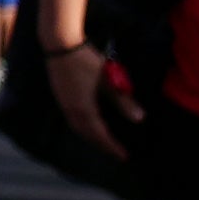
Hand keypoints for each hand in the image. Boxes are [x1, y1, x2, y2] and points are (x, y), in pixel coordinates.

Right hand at [47, 38, 135, 154]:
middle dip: (101, 145)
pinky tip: (88, 123)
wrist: (59, 43)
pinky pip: (71, 119)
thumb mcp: (109, 79)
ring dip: (90, 137)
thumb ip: (123, 100)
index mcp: (84, 108)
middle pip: (86, 134)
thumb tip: (139, 119)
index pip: (100, 134)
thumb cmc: (86, 60)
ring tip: (102, 141)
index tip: (124, 156)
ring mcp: (63, 102)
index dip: (112, 146)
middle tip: (115, 152)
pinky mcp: (59, 95)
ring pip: (77, 128)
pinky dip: (82, 127)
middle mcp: (71, 109)